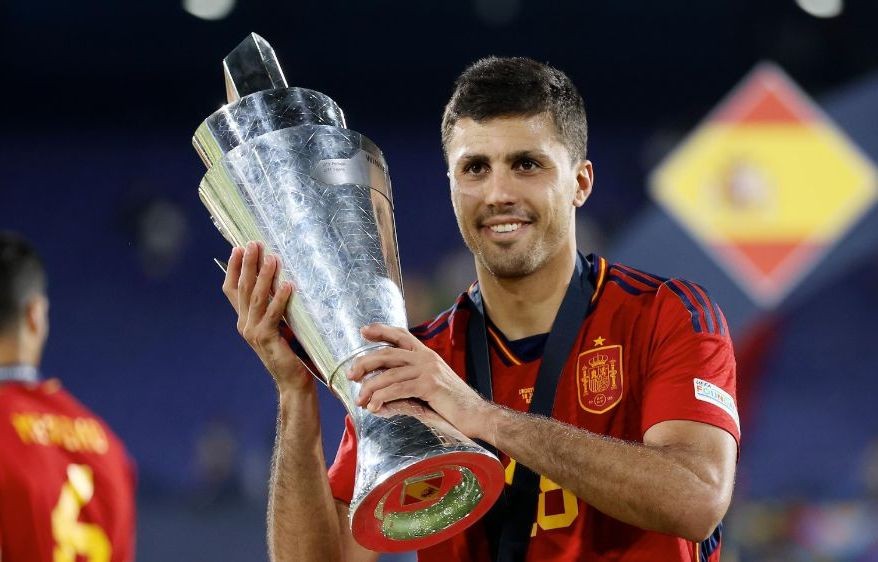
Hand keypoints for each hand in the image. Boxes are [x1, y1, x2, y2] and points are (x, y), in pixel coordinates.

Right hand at [221, 242, 312, 392]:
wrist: (292, 380)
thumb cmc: (290, 350)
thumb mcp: (279, 323)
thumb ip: (274, 305)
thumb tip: (281, 276)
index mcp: (244, 319)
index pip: (232, 289)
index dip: (232, 268)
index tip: (238, 248)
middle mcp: (244, 324)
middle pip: (243, 288)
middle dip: (248, 264)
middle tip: (254, 244)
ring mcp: (253, 332)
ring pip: (257, 298)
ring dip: (264, 276)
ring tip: (272, 258)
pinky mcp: (267, 339)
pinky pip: (273, 315)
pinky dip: (280, 299)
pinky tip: (287, 285)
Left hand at [347, 324, 492, 438]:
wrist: (477, 416)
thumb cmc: (452, 406)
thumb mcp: (429, 389)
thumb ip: (408, 385)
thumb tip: (380, 395)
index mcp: (427, 355)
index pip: (401, 335)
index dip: (381, 330)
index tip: (363, 331)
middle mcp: (426, 358)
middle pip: (388, 353)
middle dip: (365, 362)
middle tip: (351, 375)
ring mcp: (428, 370)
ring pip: (389, 373)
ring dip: (370, 388)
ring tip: (360, 401)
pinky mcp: (429, 386)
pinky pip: (398, 389)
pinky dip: (383, 398)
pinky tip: (375, 407)